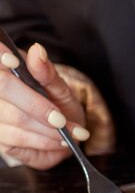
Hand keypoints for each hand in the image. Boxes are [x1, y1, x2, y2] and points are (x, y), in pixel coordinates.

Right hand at [0, 43, 89, 168]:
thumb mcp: (58, 86)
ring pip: (17, 118)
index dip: (0, 56)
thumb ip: (46, 71)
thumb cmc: (57, 104)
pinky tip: (59, 141)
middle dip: (38, 106)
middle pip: (5, 88)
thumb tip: (38, 51)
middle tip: (61, 119)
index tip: (13, 61)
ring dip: (49, 129)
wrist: (62, 134)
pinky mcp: (0, 140)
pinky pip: (20, 139)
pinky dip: (46, 141)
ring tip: (70, 132)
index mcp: (6, 69)